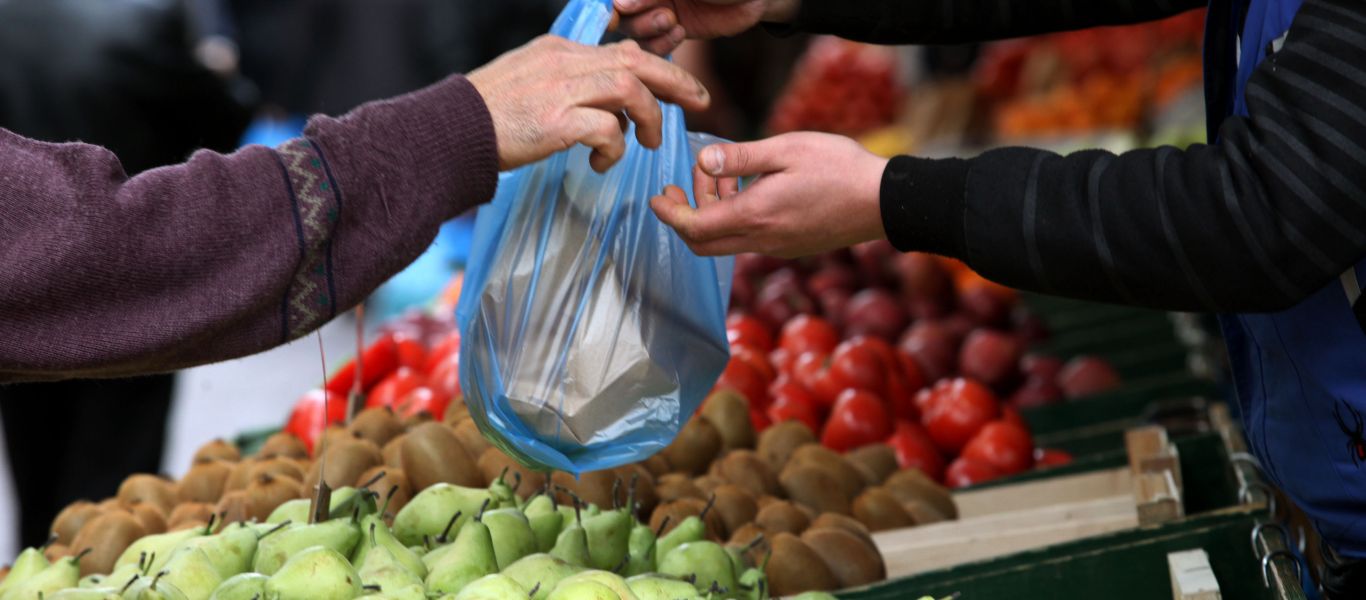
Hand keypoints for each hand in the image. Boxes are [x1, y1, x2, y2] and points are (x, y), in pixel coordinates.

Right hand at [468, 36, 710, 172]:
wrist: (449, 132)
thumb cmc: (487, 116)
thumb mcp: (530, 83)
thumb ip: (568, 84)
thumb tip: (609, 108)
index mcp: (560, 51)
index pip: (622, 51)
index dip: (658, 67)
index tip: (679, 87)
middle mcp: (564, 63)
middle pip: (636, 61)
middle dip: (676, 80)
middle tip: (699, 102)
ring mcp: (560, 90)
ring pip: (629, 90)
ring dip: (648, 119)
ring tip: (648, 144)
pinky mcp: (556, 122)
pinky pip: (607, 129)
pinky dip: (615, 148)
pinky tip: (602, 164)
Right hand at [613, 0, 798, 54]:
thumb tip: (617, 4)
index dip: (611, 6)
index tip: (615, 13)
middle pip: (620, 15)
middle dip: (636, 17)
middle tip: (665, 14)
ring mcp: (657, 11)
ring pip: (633, 32)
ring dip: (649, 31)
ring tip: (673, 21)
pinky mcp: (672, 31)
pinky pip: (653, 47)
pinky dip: (661, 45)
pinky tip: (680, 32)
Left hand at [651, 132, 888, 257]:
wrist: (884, 201)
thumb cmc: (839, 168)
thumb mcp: (786, 149)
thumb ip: (740, 158)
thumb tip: (703, 161)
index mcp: (755, 216)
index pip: (694, 227)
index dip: (669, 214)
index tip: (656, 197)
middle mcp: (761, 240)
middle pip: (703, 244)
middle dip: (684, 215)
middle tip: (681, 185)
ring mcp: (777, 248)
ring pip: (726, 241)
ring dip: (713, 212)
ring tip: (723, 175)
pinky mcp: (791, 247)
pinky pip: (749, 239)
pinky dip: (735, 217)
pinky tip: (749, 189)